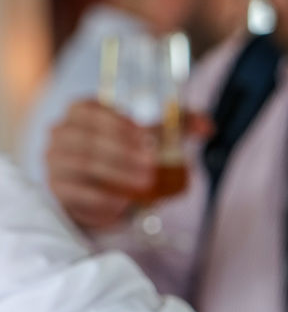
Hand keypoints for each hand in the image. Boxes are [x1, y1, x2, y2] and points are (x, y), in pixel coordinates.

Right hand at [45, 101, 209, 229]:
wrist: (98, 192)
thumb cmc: (125, 155)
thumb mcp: (149, 137)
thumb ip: (177, 126)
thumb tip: (208, 126)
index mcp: (80, 112)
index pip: (91, 109)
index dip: (118, 122)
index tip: (147, 137)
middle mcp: (61, 133)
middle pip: (88, 139)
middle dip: (122, 152)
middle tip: (151, 165)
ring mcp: (54, 162)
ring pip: (83, 165)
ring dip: (116, 174)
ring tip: (145, 184)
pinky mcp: (57, 191)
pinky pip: (76, 194)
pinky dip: (101, 199)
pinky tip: (124, 203)